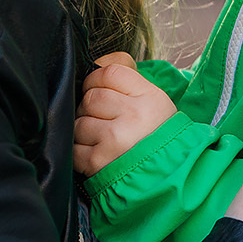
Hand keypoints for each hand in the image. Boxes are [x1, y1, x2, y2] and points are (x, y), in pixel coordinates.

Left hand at [74, 53, 176, 177]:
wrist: (168, 178)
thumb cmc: (157, 137)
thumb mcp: (154, 102)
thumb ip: (128, 80)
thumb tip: (98, 63)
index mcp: (149, 97)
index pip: (109, 71)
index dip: (97, 79)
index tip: (99, 89)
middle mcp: (134, 116)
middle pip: (91, 97)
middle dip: (91, 108)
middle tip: (103, 119)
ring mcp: (115, 139)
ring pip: (79, 122)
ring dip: (84, 131)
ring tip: (102, 140)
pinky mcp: (99, 162)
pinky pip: (74, 148)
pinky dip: (80, 152)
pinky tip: (96, 154)